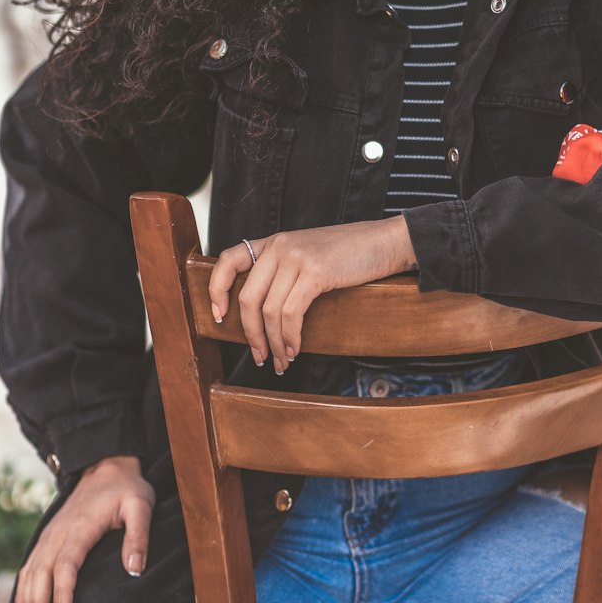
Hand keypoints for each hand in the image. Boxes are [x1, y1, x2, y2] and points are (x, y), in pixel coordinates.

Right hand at [9, 455, 153, 602]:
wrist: (106, 465)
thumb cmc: (126, 488)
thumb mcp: (141, 505)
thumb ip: (139, 536)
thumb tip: (134, 570)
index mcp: (81, 526)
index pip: (67, 564)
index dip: (62, 592)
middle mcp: (59, 532)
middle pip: (42, 572)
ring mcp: (50, 534)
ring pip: (31, 571)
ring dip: (24, 601)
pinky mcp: (48, 537)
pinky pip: (29, 566)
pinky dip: (22, 590)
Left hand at [209, 216, 416, 373]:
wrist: (384, 242)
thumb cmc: (350, 254)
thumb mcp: (308, 254)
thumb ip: (284, 271)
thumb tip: (263, 313)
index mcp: (274, 242)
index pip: (229, 259)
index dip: (217, 289)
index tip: (219, 316)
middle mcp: (280, 247)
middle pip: (248, 298)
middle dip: (251, 334)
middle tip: (260, 357)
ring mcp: (297, 257)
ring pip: (269, 311)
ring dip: (273, 343)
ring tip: (281, 360)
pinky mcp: (315, 272)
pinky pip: (290, 314)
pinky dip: (289, 337)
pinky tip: (295, 348)